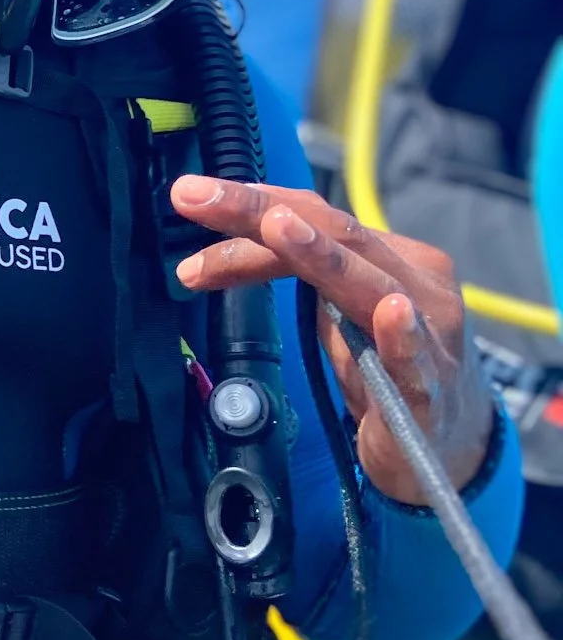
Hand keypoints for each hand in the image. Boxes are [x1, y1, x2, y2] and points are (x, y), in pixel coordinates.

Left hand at [169, 178, 494, 501]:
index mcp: (388, 257)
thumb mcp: (333, 316)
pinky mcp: (430, 391)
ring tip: (276, 227)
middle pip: (332, 234)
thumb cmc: (385, 367)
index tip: (189, 197)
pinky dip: (402, 336)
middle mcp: (414, 281)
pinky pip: (416, 360)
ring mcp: (429, 334)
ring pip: (369, 284)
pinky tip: (392, 314)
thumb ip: (297, 277)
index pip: (314, 217)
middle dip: (257, 212)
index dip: (252, 204)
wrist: (450, 442)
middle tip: (191, 197)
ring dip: (320, 255)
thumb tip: (219, 252)